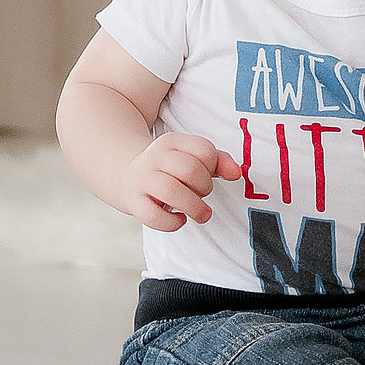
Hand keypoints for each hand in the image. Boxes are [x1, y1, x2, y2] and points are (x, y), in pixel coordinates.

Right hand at [121, 131, 242, 230]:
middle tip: (203, 194)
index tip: (208, 175)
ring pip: (171, 191)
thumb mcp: (193, 158)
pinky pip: (154, 216)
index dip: (213, 167)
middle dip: (205, 187)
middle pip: (190, 170)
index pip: (204, 150)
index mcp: (173, 141)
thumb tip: (236, 173)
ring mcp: (143, 180)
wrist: (128, 176)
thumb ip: (219, 162)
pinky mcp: (135, 203)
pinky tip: (180, 219)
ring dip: (194, 207)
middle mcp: (155, 157)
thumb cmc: (172, 170)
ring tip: (201, 213)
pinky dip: (172, 223)